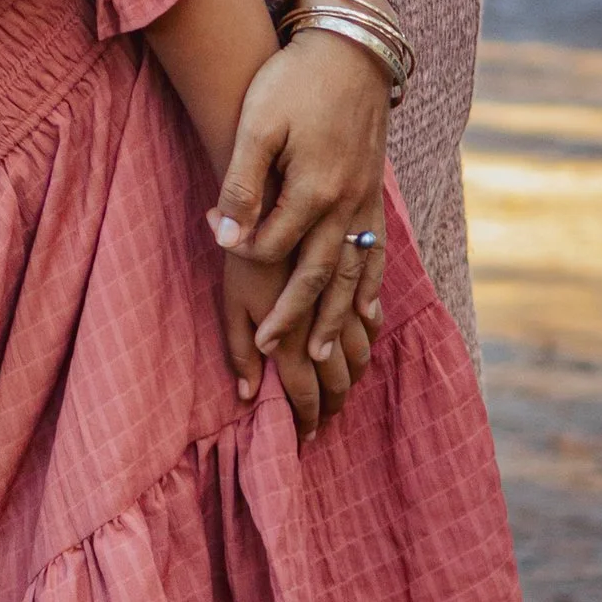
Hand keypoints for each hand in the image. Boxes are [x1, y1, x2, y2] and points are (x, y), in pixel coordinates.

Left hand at [210, 14, 390, 429]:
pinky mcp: (377, 191)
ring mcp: (367, 199)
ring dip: (338, 317)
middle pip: (320, 275)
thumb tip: (223, 234)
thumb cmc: (293, 81)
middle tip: (276, 357)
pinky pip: (379, 253)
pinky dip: (373, 288)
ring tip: (323, 353)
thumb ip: (242, 183)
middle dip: (296, 318)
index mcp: (314, 188)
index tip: (223, 265)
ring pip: (354, 273)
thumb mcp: (257, 125)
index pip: (275, 244)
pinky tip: (371, 314)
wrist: (352, 47)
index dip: (245, 257)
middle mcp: (347, 203)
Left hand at [219, 244, 373, 439]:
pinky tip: (366, 327)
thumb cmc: (242, 238)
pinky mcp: (357, 258)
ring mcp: (347, 286)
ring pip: (363, 339)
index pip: (305, 389)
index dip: (307, 418)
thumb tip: (246, 394)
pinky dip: (371, 319)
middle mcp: (328, 312)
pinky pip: (373, 295)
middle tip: (326, 420)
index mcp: (294, 328)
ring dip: (355, 367)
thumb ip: (238, 346)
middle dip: (334, 401)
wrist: (283, 163)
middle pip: (340, 371)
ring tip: (346, 384)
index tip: (305, 439)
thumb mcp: (228, 296)